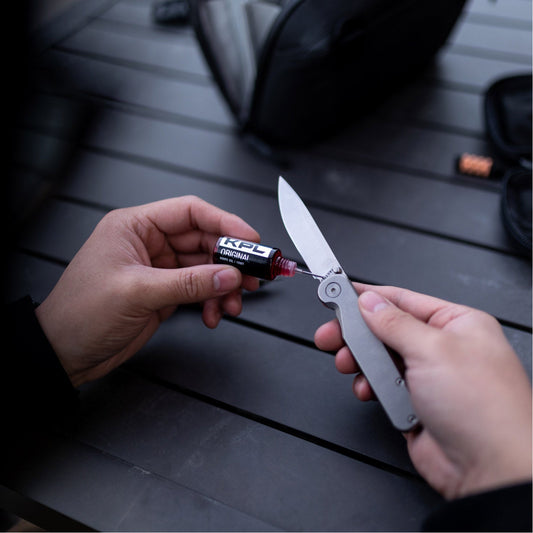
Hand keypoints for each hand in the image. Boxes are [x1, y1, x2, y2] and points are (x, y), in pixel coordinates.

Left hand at [35, 196, 259, 386]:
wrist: (63, 353)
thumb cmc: (81, 313)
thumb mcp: (137, 293)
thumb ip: (189, 283)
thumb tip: (229, 275)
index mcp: (135, 227)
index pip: (190, 212)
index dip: (224, 222)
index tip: (250, 240)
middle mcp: (150, 243)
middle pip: (204, 241)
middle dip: (230, 261)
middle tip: (252, 278)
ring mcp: (159, 269)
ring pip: (206, 268)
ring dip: (224, 286)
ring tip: (233, 304)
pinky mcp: (164, 292)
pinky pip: (199, 290)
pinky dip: (212, 302)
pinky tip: (214, 316)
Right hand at [315, 283, 531, 499]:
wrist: (490, 470)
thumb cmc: (484, 408)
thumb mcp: (432, 350)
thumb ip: (394, 323)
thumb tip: (370, 302)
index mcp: (457, 324)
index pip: (403, 300)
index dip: (369, 298)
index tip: (340, 294)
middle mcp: (443, 348)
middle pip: (386, 330)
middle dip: (357, 333)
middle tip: (331, 334)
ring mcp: (428, 377)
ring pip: (380, 358)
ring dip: (362, 362)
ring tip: (347, 364)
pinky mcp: (414, 403)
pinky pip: (381, 386)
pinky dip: (370, 386)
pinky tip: (367, 390)